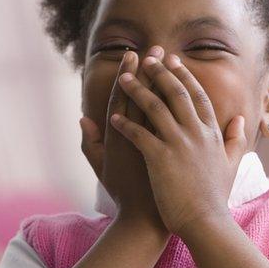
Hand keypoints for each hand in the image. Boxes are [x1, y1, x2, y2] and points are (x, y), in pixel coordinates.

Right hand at [78, 49, 166, 232]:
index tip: (137, 54)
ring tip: (173, 62)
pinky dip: (180, 108)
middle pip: (146, 95)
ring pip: (162, 105)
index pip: (124, 98)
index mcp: (120, 137)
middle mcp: (137, 136)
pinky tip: (186, 91)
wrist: (145, 219)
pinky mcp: (171, 153)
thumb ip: (90, 142)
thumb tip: (82, 118)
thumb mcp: (101, 167)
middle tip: (158, 48)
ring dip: (167, 82)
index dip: (130, 75)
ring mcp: (156, 144)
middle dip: (152, 70)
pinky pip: (176, 126)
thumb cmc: (124, 193)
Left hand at [109, 49, 248, 235]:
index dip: (183, 76)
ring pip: (154, 107)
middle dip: (160, 73)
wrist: (206, 222)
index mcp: (211, 133)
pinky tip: (113, 117)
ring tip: (124, 78)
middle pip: (176, 93)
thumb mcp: (232, 164)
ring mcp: (179, 144)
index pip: (197, 96)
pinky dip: (125, 124)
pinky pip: (139, 134)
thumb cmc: (215, 197)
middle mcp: (196, 133)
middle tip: (147, 57)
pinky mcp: (161, 158)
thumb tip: (242, 119)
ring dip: (137, 90)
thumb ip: (236, 139)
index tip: (172, 61)